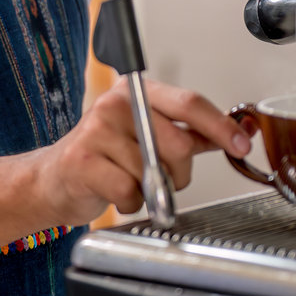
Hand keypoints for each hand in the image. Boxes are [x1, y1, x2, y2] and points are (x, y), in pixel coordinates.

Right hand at [30, 77, 249, 225]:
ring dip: (150, 191)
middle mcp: (116, 104)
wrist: (54, 179)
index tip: (241, 144)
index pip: (188, 103)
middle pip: (177, 143)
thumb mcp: (149, 138)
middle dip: (179, 172)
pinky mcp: (83, 159)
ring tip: (128, 182)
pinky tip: (114, 193)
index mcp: (137, 92)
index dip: (220, 126)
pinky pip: (130, 191)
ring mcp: (96, 129)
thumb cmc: (105, 158)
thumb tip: (241, 130)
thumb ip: (193, 134)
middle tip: (164, 178)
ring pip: (154, 171)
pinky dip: (130, 203)